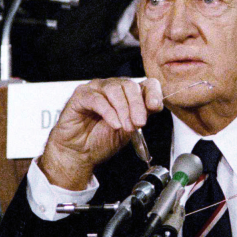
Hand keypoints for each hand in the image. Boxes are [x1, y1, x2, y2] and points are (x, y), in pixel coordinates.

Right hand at [39, 78, 163, 189]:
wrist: (81, 153)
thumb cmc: (102, 140)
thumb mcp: (129, 130)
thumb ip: (141, 115)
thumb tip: (154, 105)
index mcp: (127, 94)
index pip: (146, 83)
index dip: (153, 92)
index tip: (155, 107)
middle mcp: (112, 87)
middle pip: (130, 85)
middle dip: (137, 105)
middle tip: (139, 123)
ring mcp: (95, 89)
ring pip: (114, 89)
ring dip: (123, 109)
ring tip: (125, 127)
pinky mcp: (80, 95)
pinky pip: (97, 99)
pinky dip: (108, 112)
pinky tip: (114, 124)